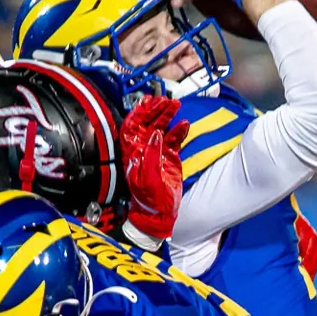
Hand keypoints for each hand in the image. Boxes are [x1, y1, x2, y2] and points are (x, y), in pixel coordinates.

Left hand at [121, 95, 188, 245]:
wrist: (160, 214)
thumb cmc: (150, 200)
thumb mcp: (149, 178)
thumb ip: (151, 155)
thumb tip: (155, 134)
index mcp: (133, 152)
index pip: (132, 126)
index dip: (138, 112)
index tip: (147, 101)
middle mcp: (143, 149)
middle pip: (147, 123)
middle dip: (156, 110)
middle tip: (166, 101)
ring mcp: (157, 151)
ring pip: (161, 127)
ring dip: (167, 116)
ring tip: (176, 106)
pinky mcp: (170, 156)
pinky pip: (174, 139)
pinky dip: (179, 131)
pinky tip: (184, 124)